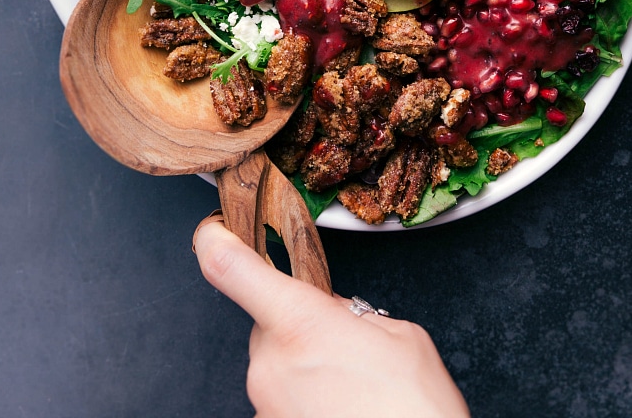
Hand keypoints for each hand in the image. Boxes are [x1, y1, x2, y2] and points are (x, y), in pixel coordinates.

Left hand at [193, 213, 470, 417]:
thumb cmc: (416, 411)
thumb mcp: (399, 335)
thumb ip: (352, 314)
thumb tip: (332, 315)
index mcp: (298, 321)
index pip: (230, 268)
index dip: (214, 241)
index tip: (214, 231)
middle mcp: (269, 364)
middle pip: (268, 325)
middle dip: (300, 328)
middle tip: (344, 347)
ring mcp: (265, 407)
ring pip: (277, 367)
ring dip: (305, 370)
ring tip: (353, 391)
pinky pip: (282, 404)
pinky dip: (307, 404)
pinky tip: (343, 411)